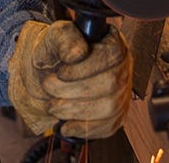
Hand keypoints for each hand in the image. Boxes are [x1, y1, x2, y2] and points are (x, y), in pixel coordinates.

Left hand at [8, 20, 131, 139]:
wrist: (46, 77)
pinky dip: (83, 128)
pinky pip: (108, 126)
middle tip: (49, 88)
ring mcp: (122, 91)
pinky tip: (65, 125)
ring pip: (110, 108)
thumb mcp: (53, 39)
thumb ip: (64, 39)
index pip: (112, 54)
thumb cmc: (53, 54)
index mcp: (112, 40)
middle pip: (111, 83)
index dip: (86, 67)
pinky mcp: (117, 114)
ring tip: (53, 106)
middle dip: (75, 91)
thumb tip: (79, 52)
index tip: (61, 73)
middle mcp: (123, 65)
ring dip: (76, 110)